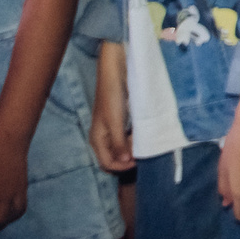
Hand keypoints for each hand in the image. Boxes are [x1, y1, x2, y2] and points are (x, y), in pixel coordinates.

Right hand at [90, 43, 134, 172]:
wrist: (115, 71)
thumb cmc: (112, 96)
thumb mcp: (115, 122)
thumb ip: (118, 143)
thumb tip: (124, 163)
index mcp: (97, 139)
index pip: (106, 163)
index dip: (122, 166)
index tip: (138, 161)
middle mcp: (103, 136)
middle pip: (114, 157)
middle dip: (127, 157)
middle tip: (140, 148)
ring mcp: (111, 128)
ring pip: (122, 147)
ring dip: (132, 147)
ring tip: (142, 138)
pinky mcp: (120, 120)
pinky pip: (126, 136)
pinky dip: (134, 137)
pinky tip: (142, 131)